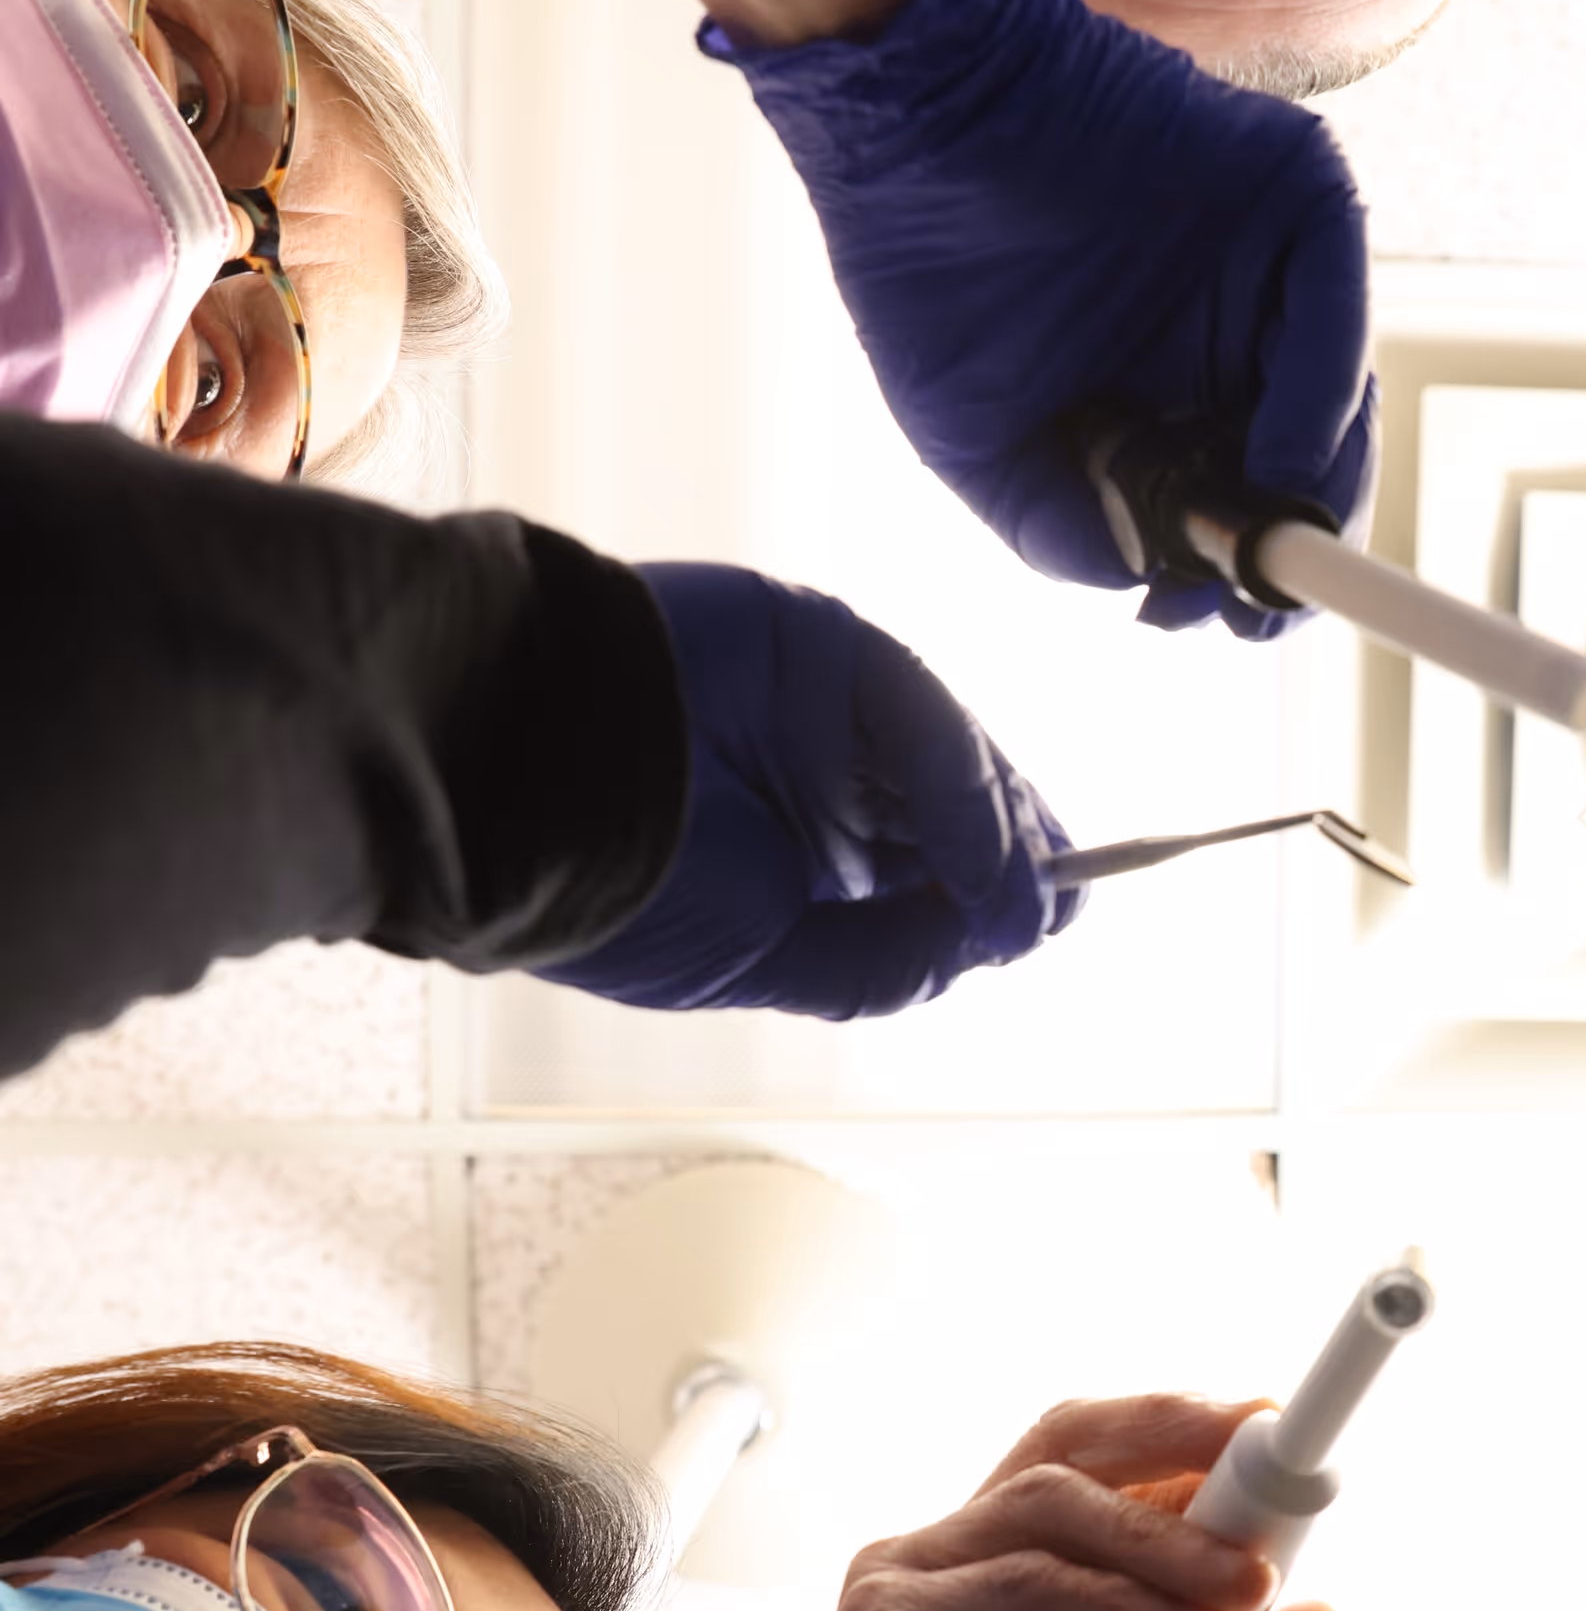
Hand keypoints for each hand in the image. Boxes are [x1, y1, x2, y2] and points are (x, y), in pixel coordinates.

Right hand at [547, 562, 1073, 1019]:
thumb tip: (986, 946)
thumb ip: (875, 963)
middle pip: (954, 814)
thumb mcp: (757, 967)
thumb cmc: (605, 895)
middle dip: (1015, 866)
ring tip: (1027, 903)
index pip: (924, 874)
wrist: (507, 787)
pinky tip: (989, 855)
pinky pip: (918, 717)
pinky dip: (966, 792)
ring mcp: (823, 708)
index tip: (1039, 929)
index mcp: (799, 858)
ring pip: (950, 764)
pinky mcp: (820, 644)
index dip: (990, 901)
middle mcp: (820, 778)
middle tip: (1053, 912)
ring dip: (1002, 836)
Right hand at [631, 1395, 1335, 1610]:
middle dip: (1182, 1432)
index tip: (1303, 1458)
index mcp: (1037, 1599)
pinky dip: (1109, 1598)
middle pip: (1075, 1445)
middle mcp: (970, 1573)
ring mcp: (917, 1593)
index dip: (1213, 1463)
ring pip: (1052, 1503)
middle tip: (1278, 1445)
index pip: (1125, 1482)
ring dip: (1169, 1539)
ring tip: (1252, 1587)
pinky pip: (1013, 1584)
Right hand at [703, 0, 1374, 636]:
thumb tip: (1144, 584)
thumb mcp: (978, 443)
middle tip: (1261, 601)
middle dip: (1292, 540)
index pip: (1242, 492)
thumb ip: (1061, 526)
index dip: (1249, 565)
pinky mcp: (1292, 188)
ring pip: (1338, 396)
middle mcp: (1227, 326)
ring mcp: (1262, 259)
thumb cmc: (924, 270)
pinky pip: (1336, 306)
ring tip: (1266, 545)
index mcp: (1162, 385)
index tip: (1235, 622)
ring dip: (1315, 486)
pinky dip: (1322, 398)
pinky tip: (1279, 467)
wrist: (906, 116)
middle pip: (1310, 455)